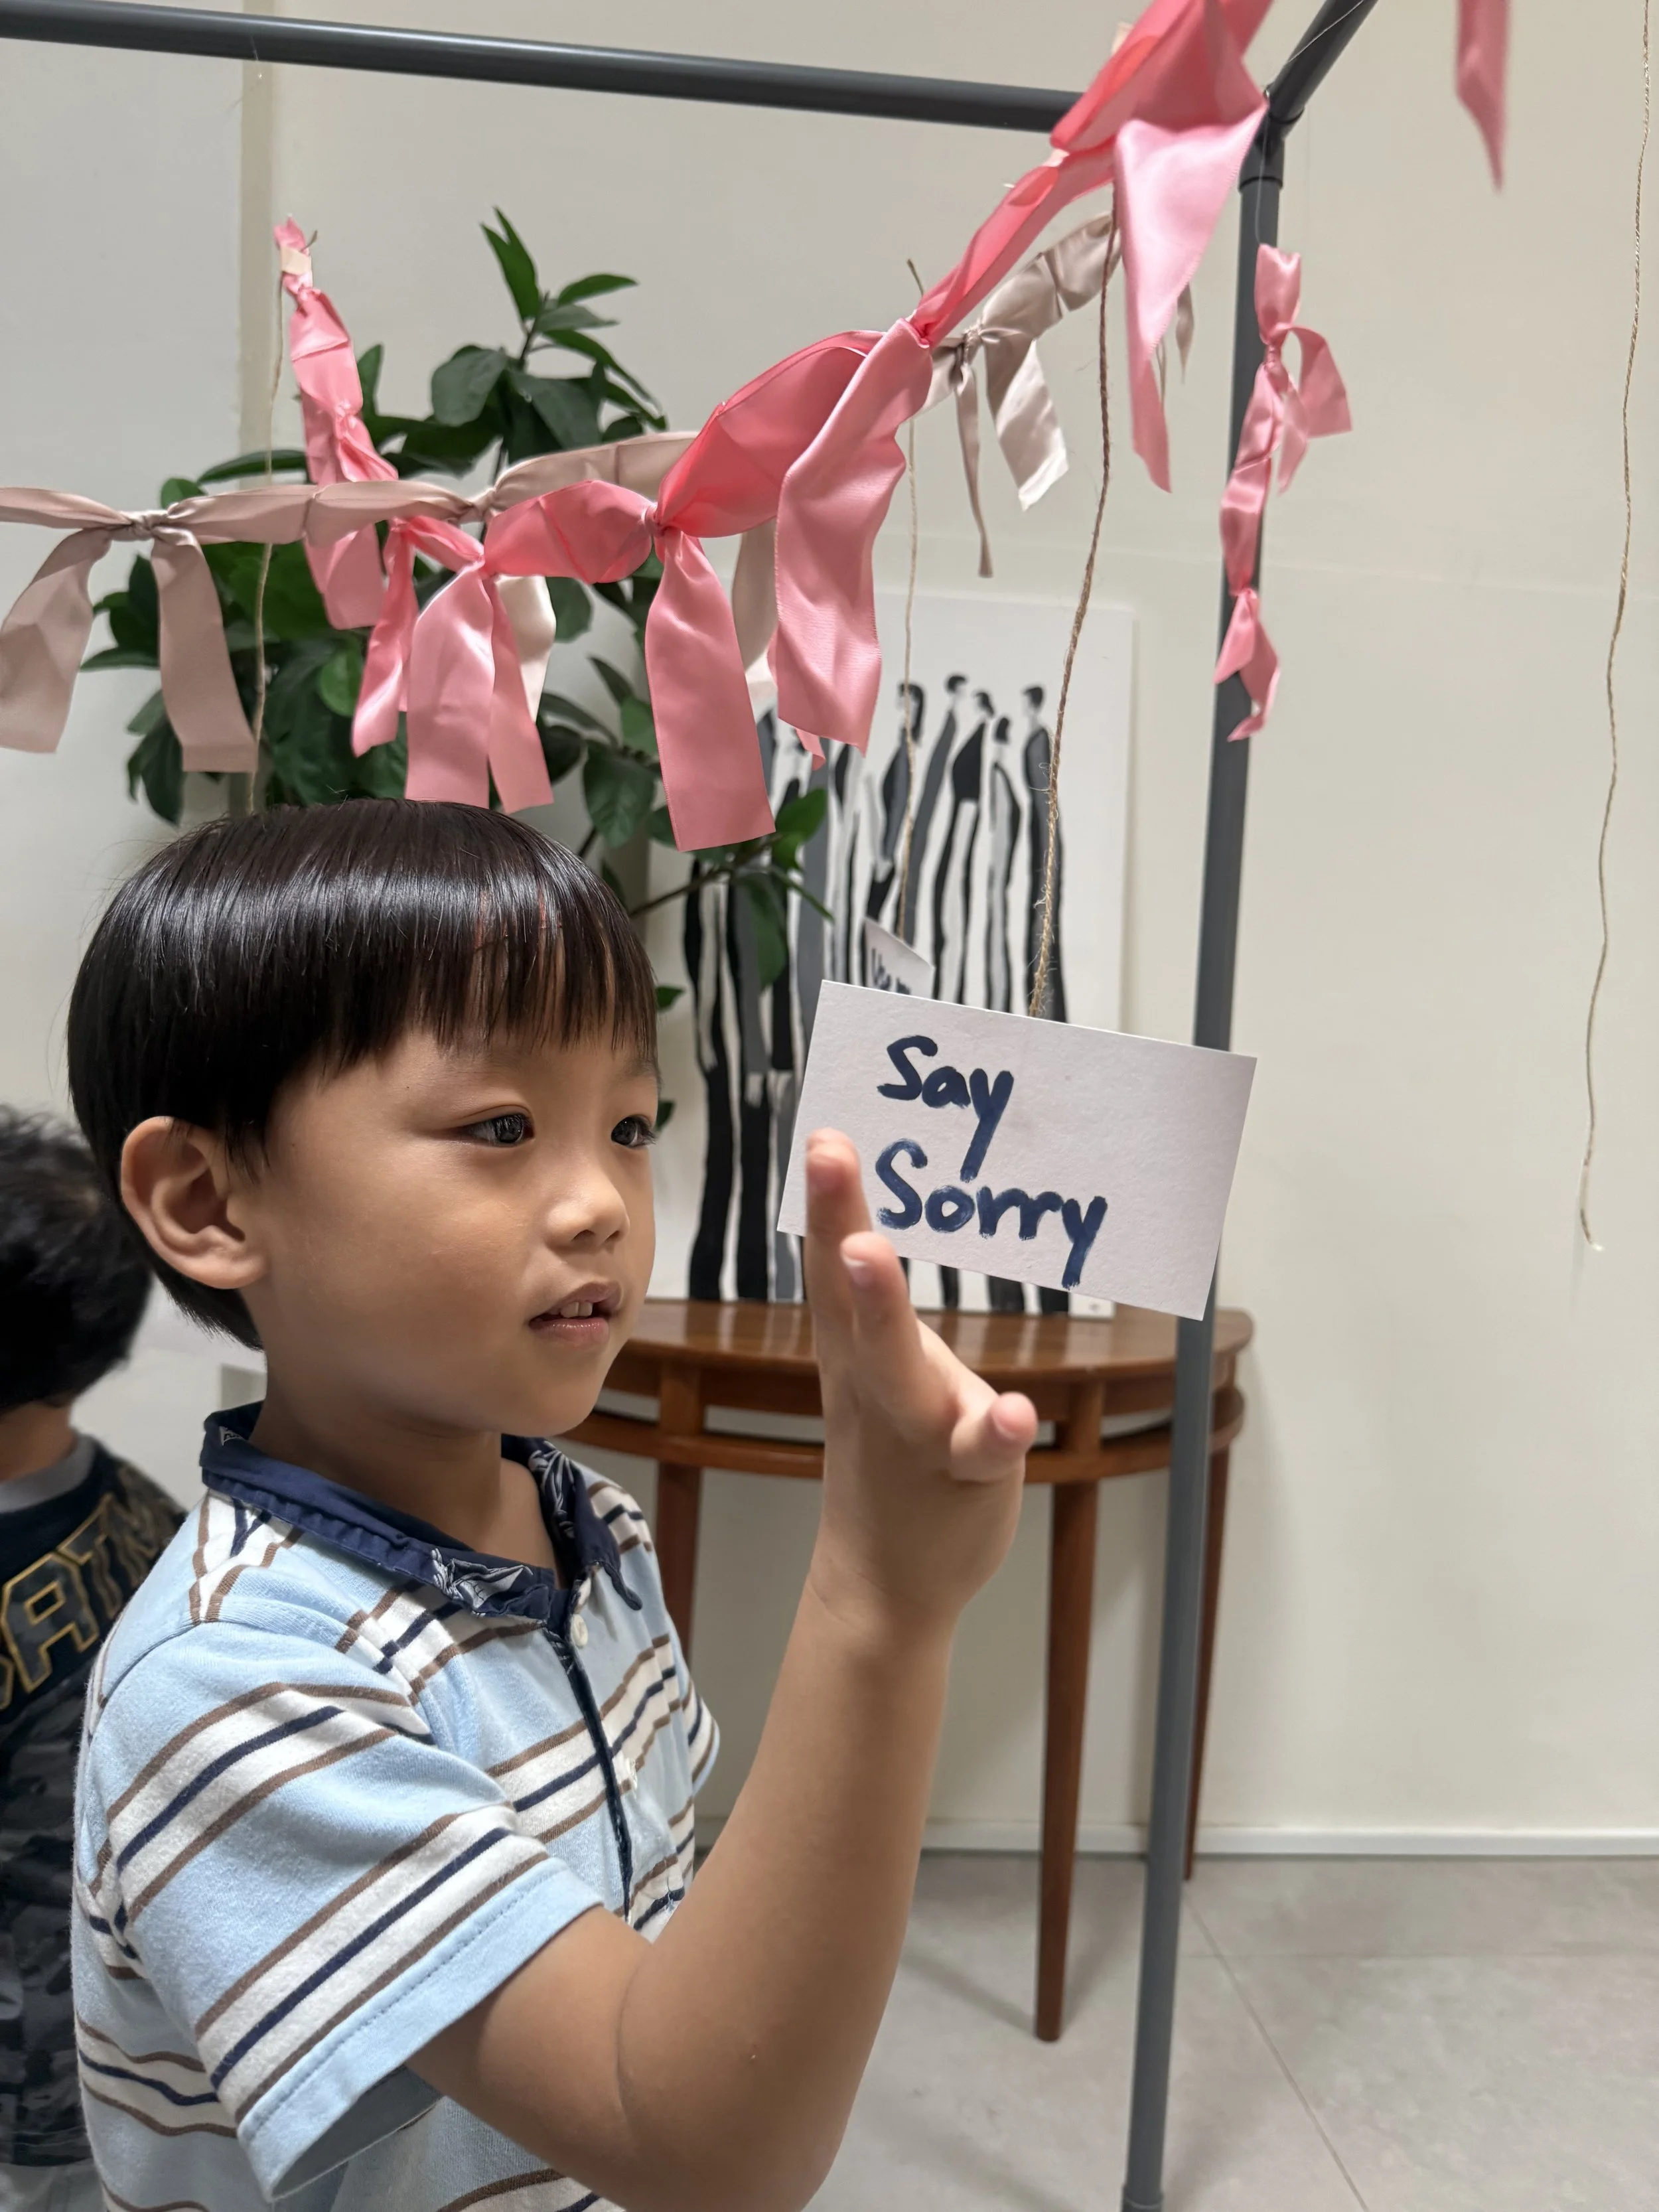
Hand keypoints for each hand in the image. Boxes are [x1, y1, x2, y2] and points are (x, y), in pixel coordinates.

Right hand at [802, 1128, 1035, 1640]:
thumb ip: (877, 1314)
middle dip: (837, 1222)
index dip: (827, 1202)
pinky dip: (995, 1429)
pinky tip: (1013, 1413)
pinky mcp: (966, 1475)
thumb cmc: (890, 1458)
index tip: (825, 1135)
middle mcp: (876, 1383)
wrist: (883, 1581)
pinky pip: (980, 1449)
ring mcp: (917, 1429)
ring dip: (885, 1311)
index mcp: (855, 1353)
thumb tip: (870, 1233)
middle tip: (827, 1155)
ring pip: (900, 1369)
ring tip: (873, 1257)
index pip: (833, 1267)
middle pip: (851, 1298)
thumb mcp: (874, 1377)